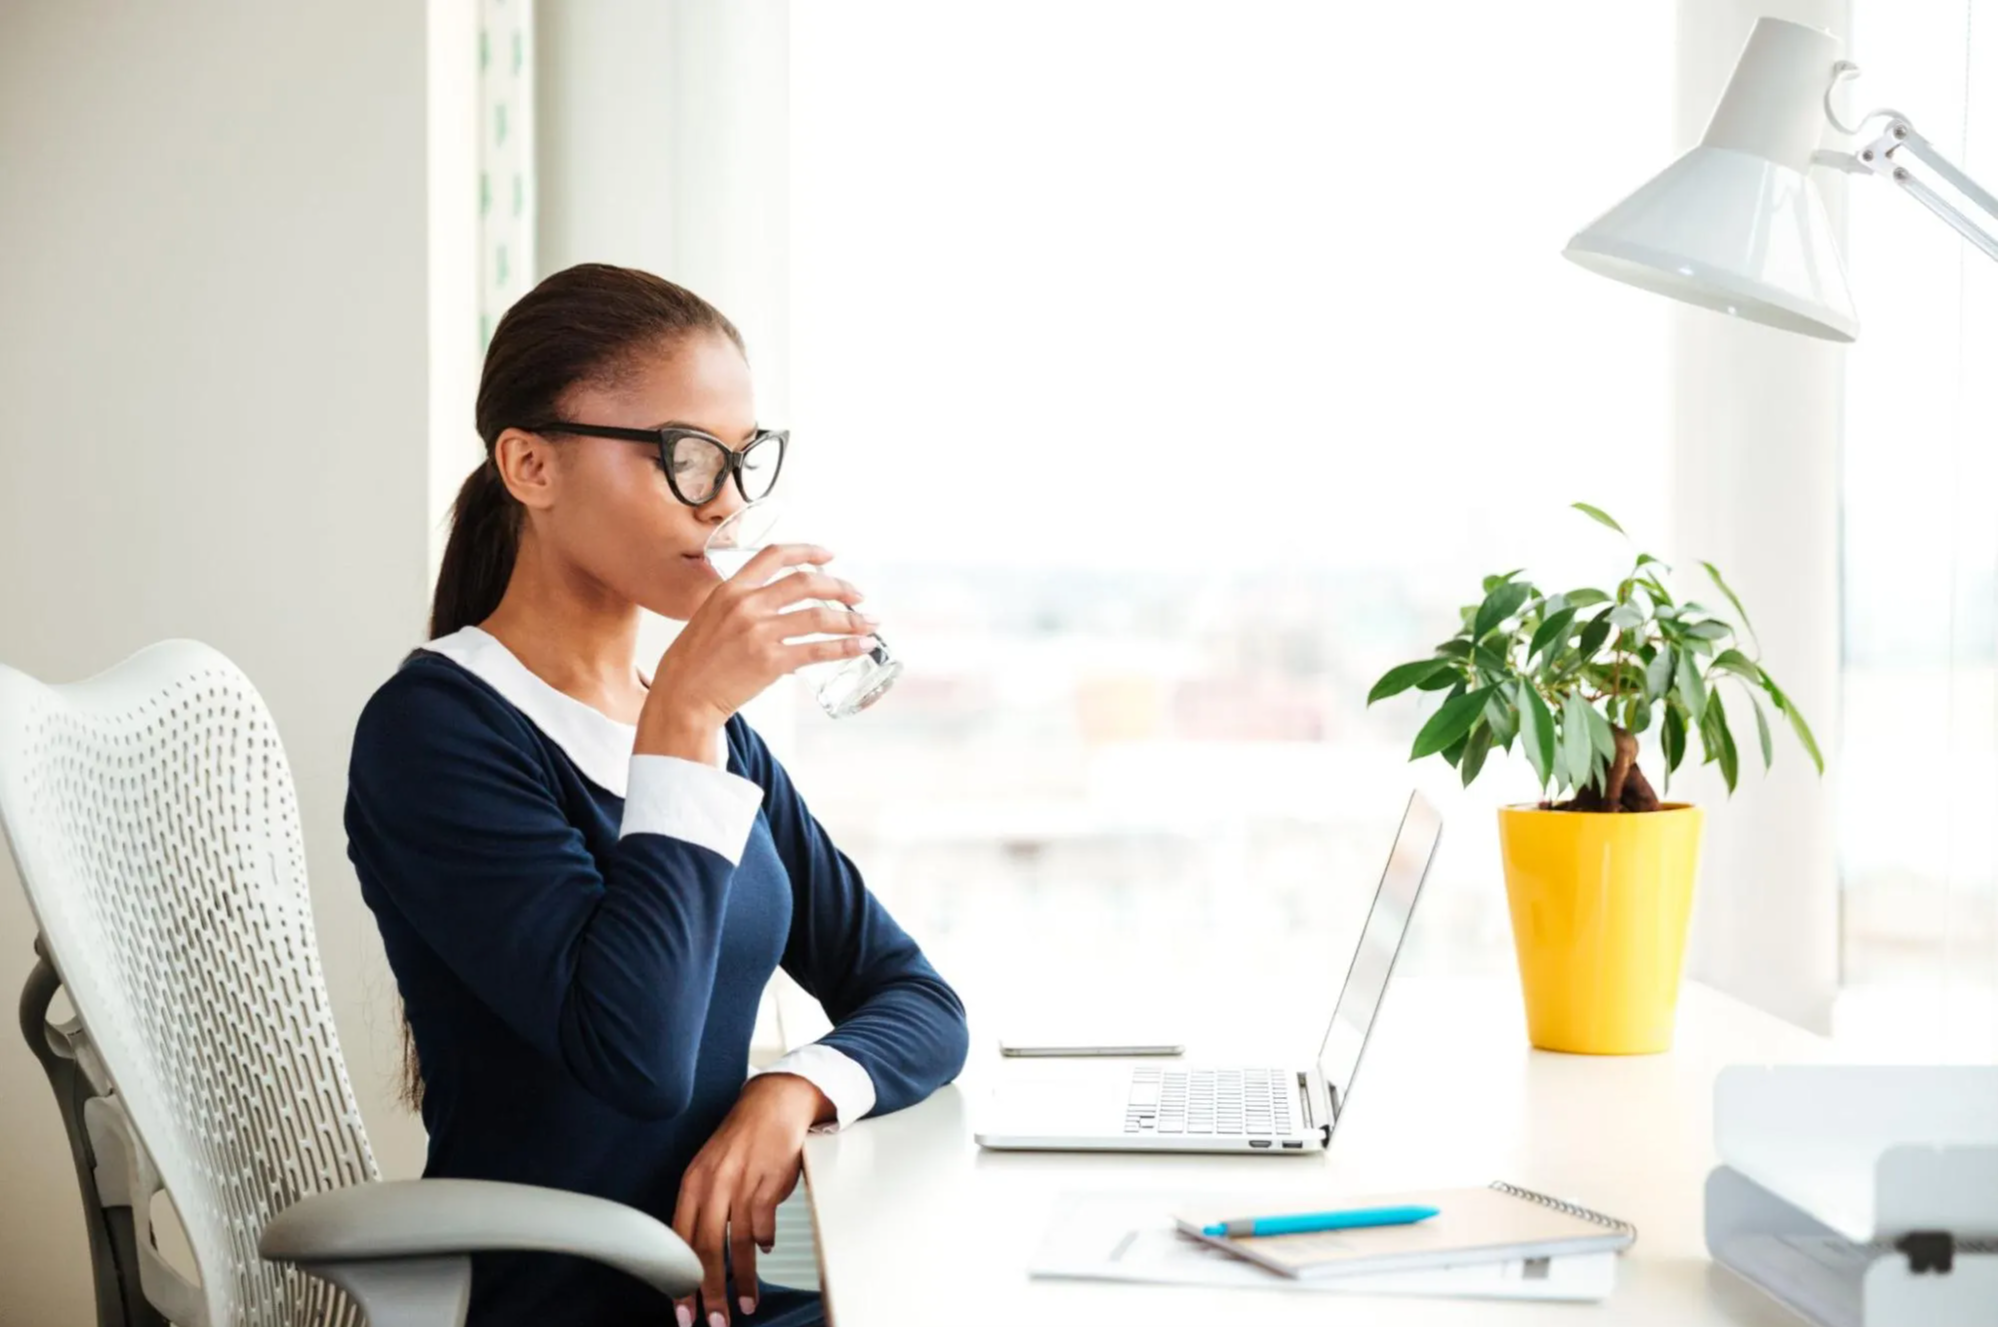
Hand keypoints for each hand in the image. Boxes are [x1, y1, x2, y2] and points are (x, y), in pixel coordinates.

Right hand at [643, 544, 877, 755]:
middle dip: (839, 586)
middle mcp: (747, 604)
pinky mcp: (771, 661)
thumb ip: (743, 609)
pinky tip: (861, 646)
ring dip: (851, 619)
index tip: (830, 556)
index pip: (774, 555)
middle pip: (806, 582)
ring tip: (870, 623)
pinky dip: (845, 647)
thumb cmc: (695, 662)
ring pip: (819, 617)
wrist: (682, 695)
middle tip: (858, 595)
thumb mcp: (712, 618)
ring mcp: (760, 632)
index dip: (807, 551)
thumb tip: (779, 615)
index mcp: (731, 589)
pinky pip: (818, 650)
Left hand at [672, 1073, 831, 1326]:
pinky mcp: (767, 1184)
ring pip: (737, 1246)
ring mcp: (740, 1185)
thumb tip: (698, 1254)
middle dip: (709, 1293)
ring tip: (747, 1304)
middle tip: (714, 1321)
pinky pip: (764, 1226)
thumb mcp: (711, 1170)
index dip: (680, 1281)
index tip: (682, 1311)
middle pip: (706, 1250)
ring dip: (743, 1281)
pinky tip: (767, 1250)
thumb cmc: (742, 1141)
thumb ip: (702, 1208)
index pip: (679, 1242)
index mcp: (692, 1184)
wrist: (773, 1105)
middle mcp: (712, 1185)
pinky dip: (765, 1244)